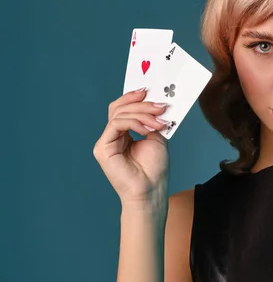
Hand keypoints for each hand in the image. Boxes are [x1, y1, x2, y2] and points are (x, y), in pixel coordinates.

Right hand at [93, 87, 171, 208]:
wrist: (151, 190)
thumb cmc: (154, 169)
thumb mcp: (156, 137)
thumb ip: (152, 120)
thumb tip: (156, 101)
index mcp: (123, 134)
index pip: (122, 108)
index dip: (133, 97)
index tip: (149, 91)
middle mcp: (111, 136)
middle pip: (119, 108)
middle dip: (142, 104)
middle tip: (160, 105)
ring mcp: (105, 142)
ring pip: (119, 114)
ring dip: (143, 114)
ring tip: (159, 121)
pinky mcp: (102, 148)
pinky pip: (116, 124)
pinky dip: (134, 123)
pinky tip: (147, 129)